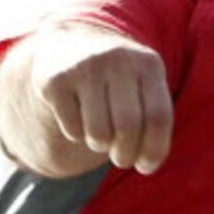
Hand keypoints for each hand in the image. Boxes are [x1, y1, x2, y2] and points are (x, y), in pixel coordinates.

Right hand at [30, 28, 173, 174]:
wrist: (71, 45)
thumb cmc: (117, 80)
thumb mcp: (142, 88)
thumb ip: (152, 122)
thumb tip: (147, 164)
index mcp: (148, 63)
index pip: (158, 116)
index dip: (154, 150)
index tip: (146, 167)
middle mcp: (117, 58)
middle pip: (128, 127)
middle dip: (125, 155)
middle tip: (121, 159)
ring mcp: (84, 66)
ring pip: (99, 134)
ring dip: (100, 145)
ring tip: (99, 133)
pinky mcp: (55, 80)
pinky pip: (73, 130)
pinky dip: (77, 134)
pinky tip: (77, 114)